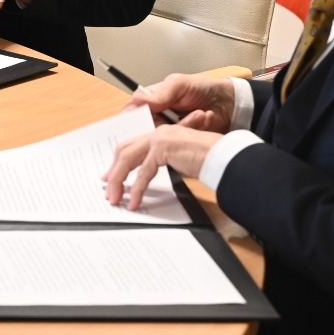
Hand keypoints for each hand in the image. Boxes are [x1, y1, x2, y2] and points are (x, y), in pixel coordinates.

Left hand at [102, 124, 222, 211]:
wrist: (225, 156)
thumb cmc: (208, 160)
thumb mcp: (179, 162)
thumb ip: (162, 164)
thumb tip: (146, 179)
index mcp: (160, 133)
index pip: (131, 146)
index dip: (118, 161)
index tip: (111, 177)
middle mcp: (157, 132)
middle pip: (124, 151)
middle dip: (114, 172)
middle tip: (109, 190)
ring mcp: (160, 138)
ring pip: (128, 160)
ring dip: (119, 181)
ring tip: (115, 199)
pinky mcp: (164, 148)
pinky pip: (143, 172)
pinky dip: (137, 189)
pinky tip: (134, 201)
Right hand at [125, 73, 235, 132]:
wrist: (229, 103)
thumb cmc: (203, 88)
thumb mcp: (179, 85)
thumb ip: (159, 94)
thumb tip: (137, 100)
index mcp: (151, 100)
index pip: (133, 113)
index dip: (131, 122)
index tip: (137, 125)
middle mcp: (157, 116)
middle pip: (144, 130)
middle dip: (157, 128)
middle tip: (171, 123)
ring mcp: (170, 130)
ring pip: (163, 138)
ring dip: (183, 126)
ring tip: (199, 114)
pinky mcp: (182, 141)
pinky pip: (179, 143)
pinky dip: (193, 130)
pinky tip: (204, 118)